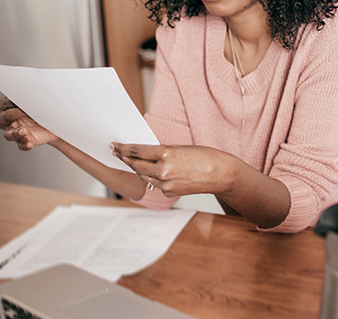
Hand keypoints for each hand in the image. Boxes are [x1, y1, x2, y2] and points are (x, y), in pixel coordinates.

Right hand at [0, 96, 59, 150]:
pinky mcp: (24, 141)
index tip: (19, 99)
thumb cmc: (42, 109)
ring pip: (8, 135)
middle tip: (23, 112)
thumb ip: (30, 97)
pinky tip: (30, 144)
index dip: (8, 103)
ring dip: (15, 133)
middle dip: (11, 115)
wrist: (54, 122)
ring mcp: (17, 131)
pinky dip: (24, 145)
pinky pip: (21, 145)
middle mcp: (10, 121)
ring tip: (24, 131)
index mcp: (10, 108)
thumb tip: (31, 90)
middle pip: (2, 120)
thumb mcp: (37, 101)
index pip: (2, 105)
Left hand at [110, 143, 234, 197]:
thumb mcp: (180, 148)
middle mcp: (163, 170)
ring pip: (142, 175)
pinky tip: (150, 171)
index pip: (137, 150)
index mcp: (166, 154)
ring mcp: (166, 184)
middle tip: (117, 152)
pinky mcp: (169, 192)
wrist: (221, 174)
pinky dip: (151, 177)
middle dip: (125, 158)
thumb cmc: (205, 157)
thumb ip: (162, 151)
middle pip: (136, 164)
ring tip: (130, 161)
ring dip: (136, 168)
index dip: (124, 148)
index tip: (116, 145)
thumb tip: (144, 154)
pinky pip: (154, 184)